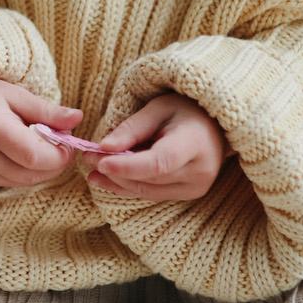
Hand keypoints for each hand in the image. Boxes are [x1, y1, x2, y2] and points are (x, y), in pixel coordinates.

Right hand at [0, 77, 82, 189]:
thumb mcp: (17, 95)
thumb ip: (47, 110)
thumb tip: (77, 118)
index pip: (33, 156)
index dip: (58, 154)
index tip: (66, 141)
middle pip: (34, 173)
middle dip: (55, 161)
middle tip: (58, 140)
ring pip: (28, 181)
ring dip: (44, 167)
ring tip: (41, 143)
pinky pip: (18, 182)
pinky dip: (30, 170)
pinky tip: (25, 151)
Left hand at [88, 92, 228, 201]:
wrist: (215, 126)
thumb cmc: (185, 111)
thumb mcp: (158, 108)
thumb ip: (132, 128)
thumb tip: (104, 148)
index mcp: (195, 143)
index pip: (159, 162)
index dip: (127, 166)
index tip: (100, 161)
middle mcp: (200, 170)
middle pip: (149, 179)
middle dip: (115, 171)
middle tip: (87, 158)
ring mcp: (196, 187)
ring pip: (147, 191)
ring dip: (117, 182)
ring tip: (91, 170)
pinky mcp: (190, 194)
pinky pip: (153, 194)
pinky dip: (128, 187)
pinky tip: (107, 179)